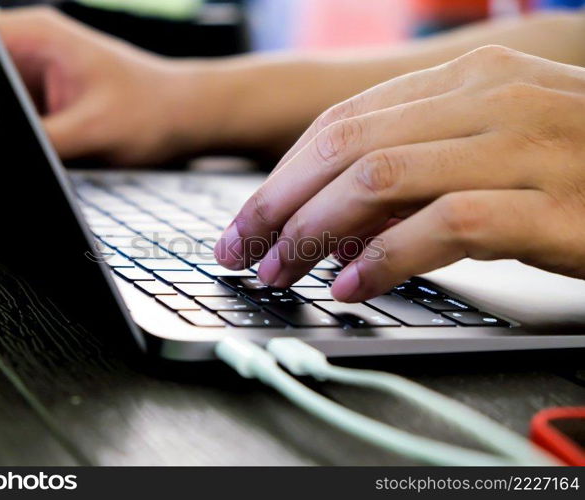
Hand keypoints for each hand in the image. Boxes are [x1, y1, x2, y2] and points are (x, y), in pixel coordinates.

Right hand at [0, 7, 196, 164]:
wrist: (186, 120)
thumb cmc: (153, 113)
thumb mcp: (92, 132)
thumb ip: (41, 143)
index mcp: (39, 35)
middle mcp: (34, 48)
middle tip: (14, 139)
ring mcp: (39, 74)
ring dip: (4, 125)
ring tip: (51, 139)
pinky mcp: (48, 99)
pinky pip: (18, 116)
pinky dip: (23, 135)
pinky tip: (53, 145)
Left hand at [215, 45, 584, 301]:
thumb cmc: (574, 169)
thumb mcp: (485, 151)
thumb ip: (413, 171)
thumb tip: (332, 223)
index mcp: (465, 81)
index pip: (342, 124)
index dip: (282, 176)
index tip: (246, 221)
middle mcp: (487, 99)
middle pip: (345, 147)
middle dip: (279, 205)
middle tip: (243, 251)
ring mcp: (521, 146)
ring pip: (379, 179)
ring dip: (315, 232)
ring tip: (283, 271)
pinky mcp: (549, 204)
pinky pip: (442, 225)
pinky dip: (384, 259)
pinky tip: (353, 287)